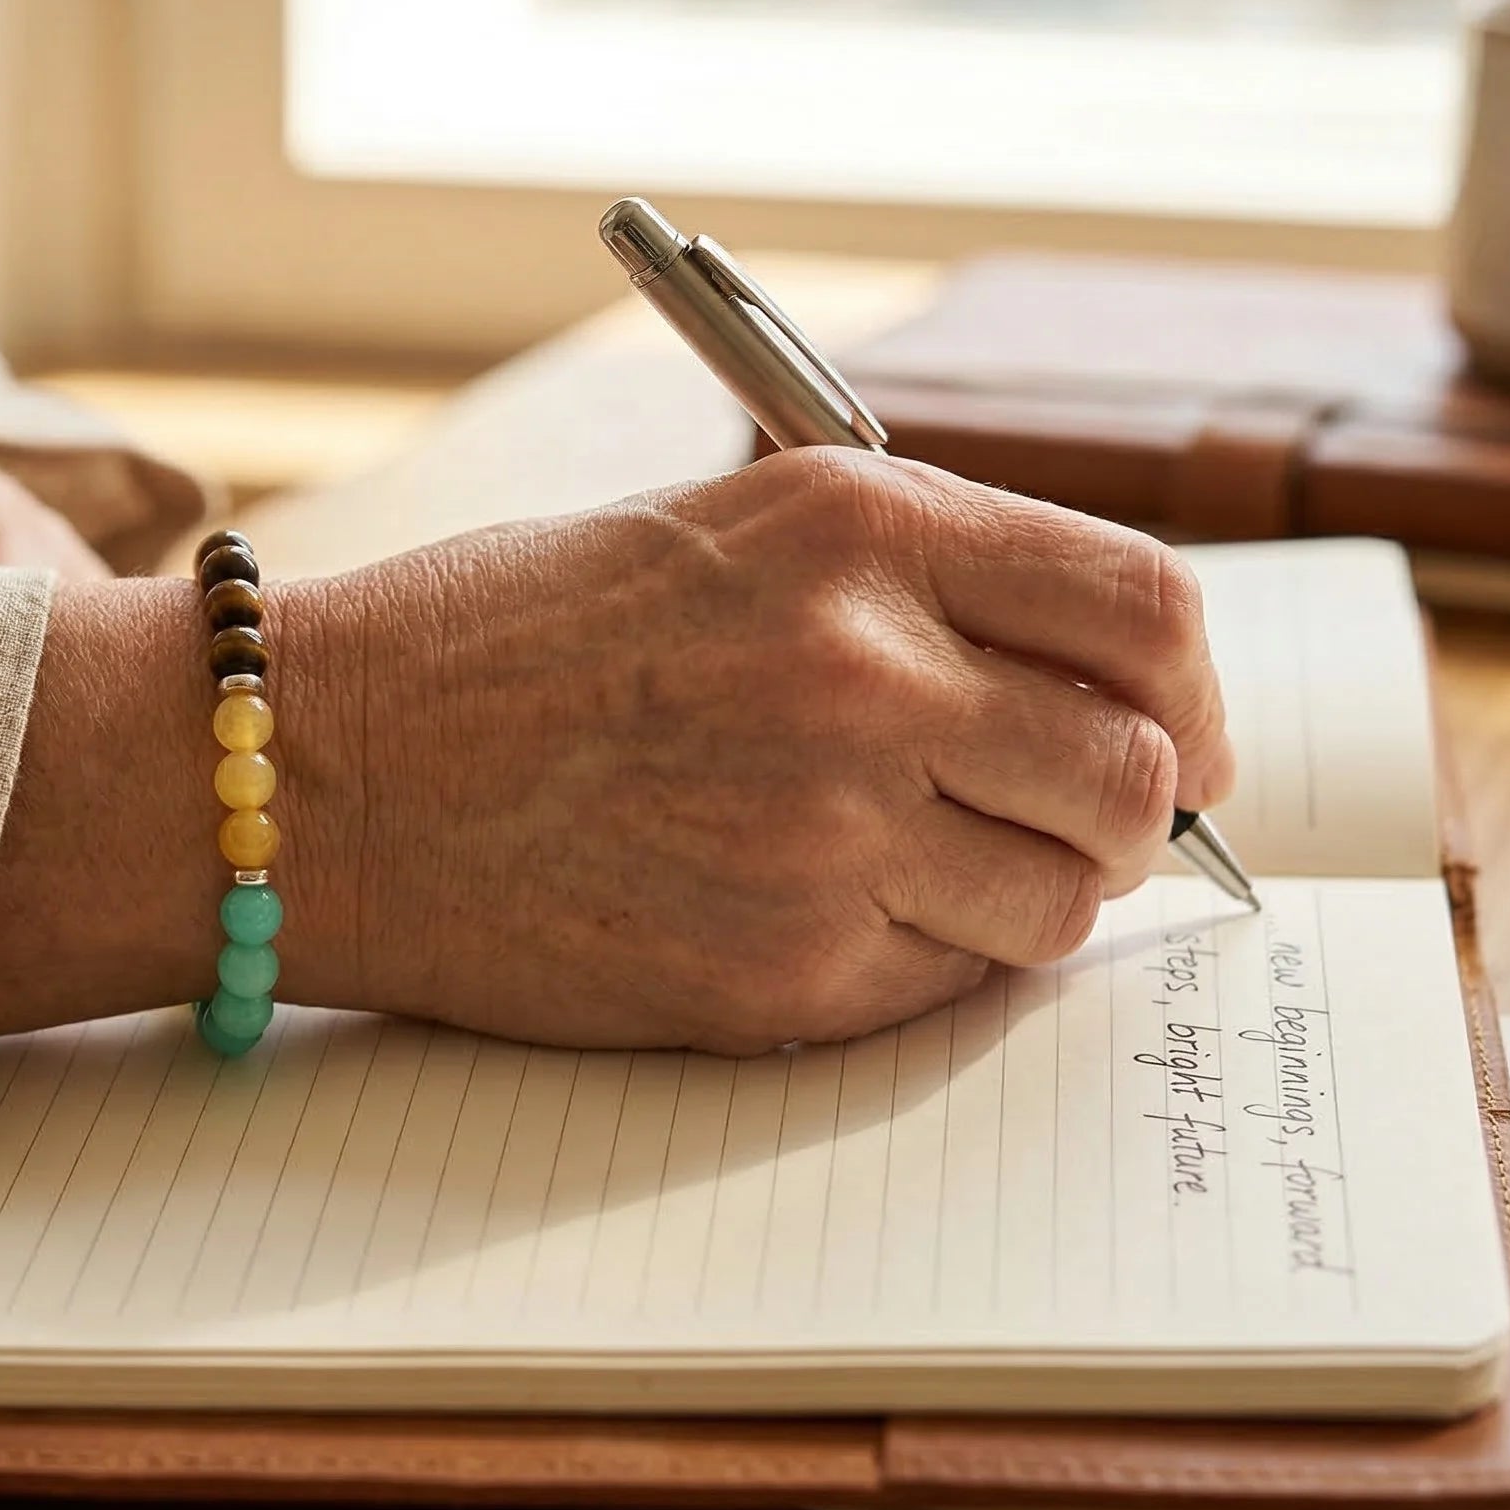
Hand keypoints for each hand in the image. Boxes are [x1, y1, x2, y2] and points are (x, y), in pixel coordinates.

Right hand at [274, 448, 1235, 1052]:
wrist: (318, 768)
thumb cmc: (497, 643)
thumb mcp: (719, 537)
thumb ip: (912, 592)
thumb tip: (1089, 692)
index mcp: (855, 526)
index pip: (1145, 607)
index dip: (1192, 689)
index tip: (1178, 736)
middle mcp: (862, 667)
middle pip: (1138, 773)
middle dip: (1127, 813)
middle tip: (1063, 824)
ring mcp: (823, 827)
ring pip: (1061, 900)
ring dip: (1022, 895)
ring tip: (913, 869)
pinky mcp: (775, 968)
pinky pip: (944, 982)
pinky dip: (918, 960)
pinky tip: (809, 912)